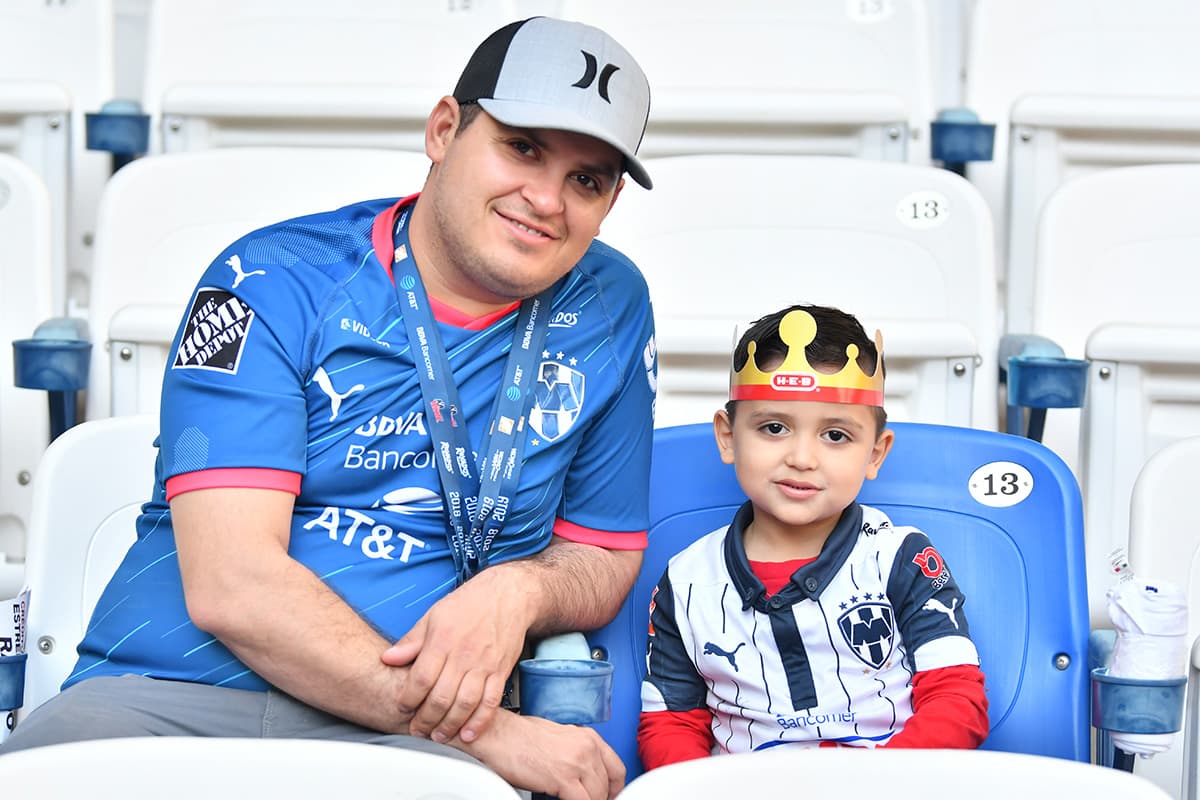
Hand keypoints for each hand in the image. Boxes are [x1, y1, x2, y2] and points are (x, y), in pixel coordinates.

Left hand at [382, 565, 534, 741]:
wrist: (508, 595)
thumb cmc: (469, 604)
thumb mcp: (433, 616)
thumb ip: (411, 641)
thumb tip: (387, 659)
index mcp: (442, 640)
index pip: (421, 678)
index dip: (408, 698)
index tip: (402, 708)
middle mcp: (463, 654)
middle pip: (441, 696)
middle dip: (426, 719)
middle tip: (417, 731)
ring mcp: (484, 664)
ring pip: (465, 703)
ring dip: (450, 725)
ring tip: (439, 736)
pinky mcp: (501, 671)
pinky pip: (490, 702)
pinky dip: (479, 721)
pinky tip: (468, 733)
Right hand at [468, 712, 624, 799]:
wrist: (498, 734)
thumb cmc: (519, 736)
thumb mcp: (559, 739)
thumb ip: (576, 754)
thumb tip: (583, 775)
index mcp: (587, 737)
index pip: (616, 769)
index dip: (615, 789)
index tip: (610, 797)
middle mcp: (586, 747)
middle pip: (608, 785)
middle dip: (600, 798)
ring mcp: (577, 762)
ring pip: (597, 796)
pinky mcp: (563, 778)